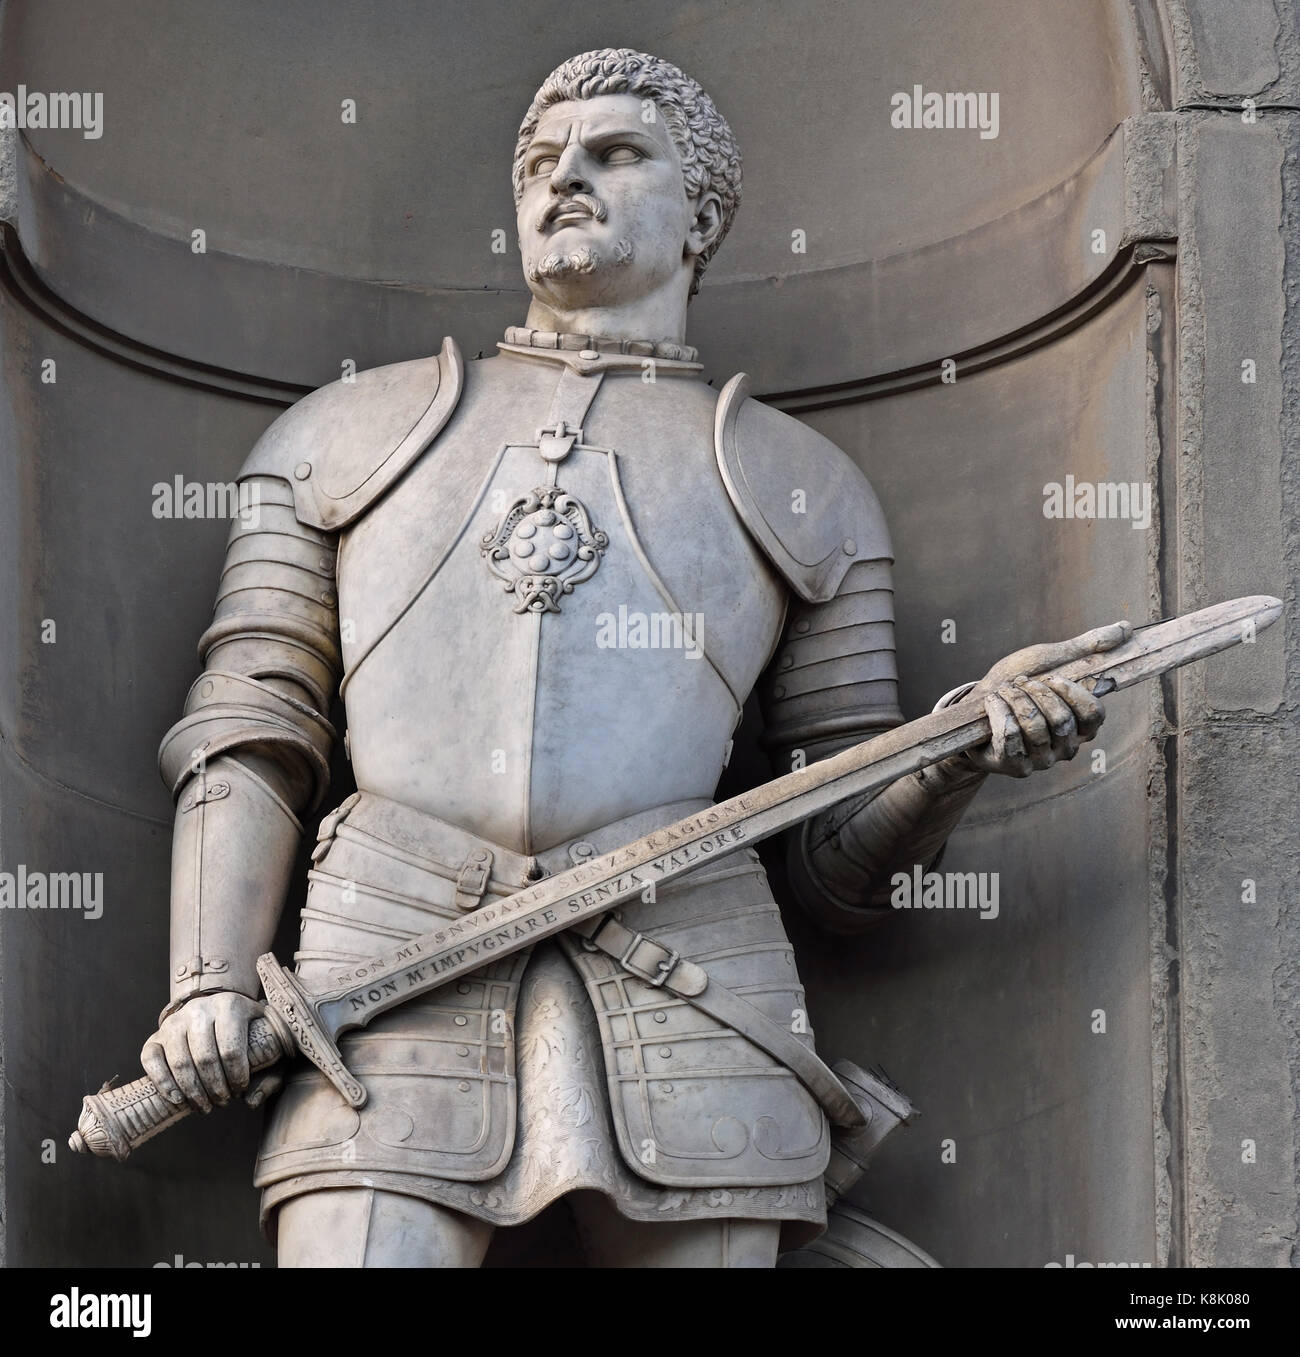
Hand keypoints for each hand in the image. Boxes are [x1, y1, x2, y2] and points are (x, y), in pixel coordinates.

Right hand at [140, 991, 266, 1112]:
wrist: (216, 1008)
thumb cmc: (245, 1028)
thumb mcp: (266, 1037)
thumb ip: (270, 1067)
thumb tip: (252, 1100)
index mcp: (230, 1005)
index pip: (231, 1048)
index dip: (236, 1076)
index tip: (241, 1089)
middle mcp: (199, 1009)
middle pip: (204, 1058)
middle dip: (216, 1088)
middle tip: (224, 1101)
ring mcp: (174, 1022)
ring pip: (179, 1062)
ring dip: (193, 1092)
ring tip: (205, 1105)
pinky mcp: (155, 1036)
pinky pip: (151, 1061)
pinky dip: (163, 1083)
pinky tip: (178, 1099)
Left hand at [961, 621, 1129, 778]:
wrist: (974, 707)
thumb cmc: (1017, 683)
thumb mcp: (1051, 659)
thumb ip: (1087, 646)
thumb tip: (1127, 627)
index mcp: (1082, 725)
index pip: (1094, 714)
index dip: (1071, 693)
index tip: (1052, 677)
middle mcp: (1067, 747)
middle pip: (1061, 720)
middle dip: (1035, 692)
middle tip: (1020, 683)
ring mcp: (1042, 761)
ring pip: (1034, 727)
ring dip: (1014, 699)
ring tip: (1004, 690)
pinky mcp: (1016, 766)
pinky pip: (1009, 736)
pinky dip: (997, 710)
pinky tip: (992, 702)